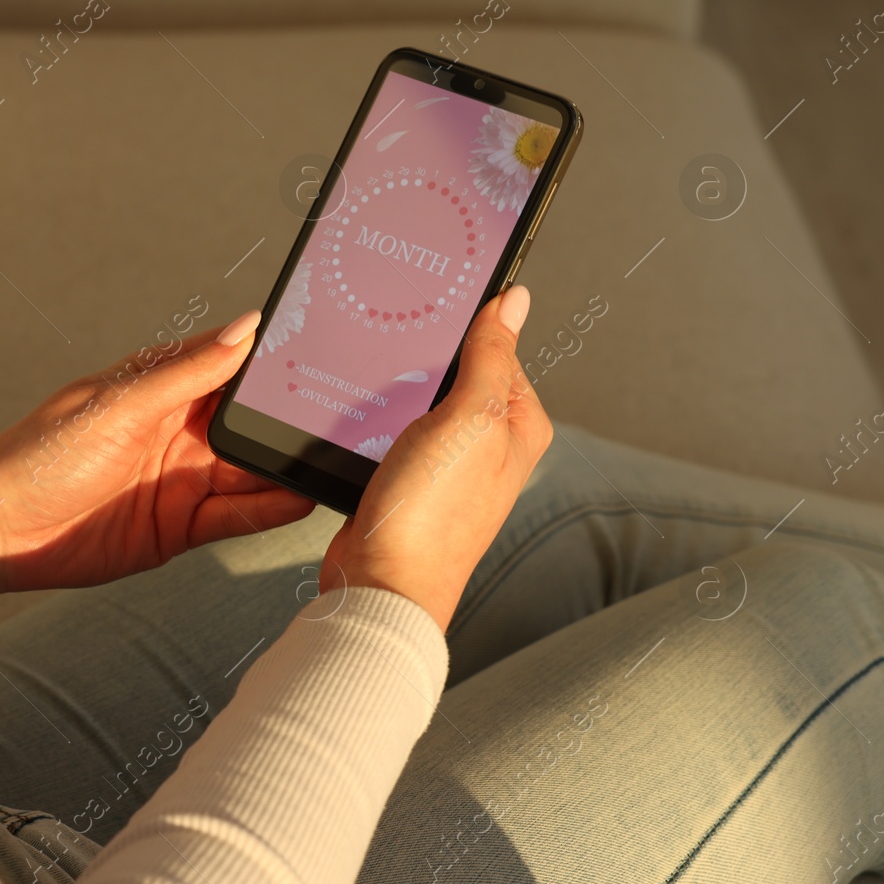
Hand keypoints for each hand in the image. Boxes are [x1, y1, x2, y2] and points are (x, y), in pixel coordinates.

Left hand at [0, 312, 315, 596]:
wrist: (0, 528)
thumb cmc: (42, 453)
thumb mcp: (119, 404)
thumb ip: (187, 371)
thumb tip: (245, 327)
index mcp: (164, 388)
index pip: (234, 367)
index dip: (277, 361)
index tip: (326, 351)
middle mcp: (181, 431)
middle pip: (253, 422)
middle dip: (293, 419)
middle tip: (346, 415)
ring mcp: (184, 479)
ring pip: (253, 469)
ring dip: (289, 465)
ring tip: (336, 458)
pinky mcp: (181, 525)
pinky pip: (238, 515)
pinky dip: (271, 509)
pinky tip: (303, 498)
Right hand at [319, 285, 552, 630]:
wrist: (382, 583)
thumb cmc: (431, 515)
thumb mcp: (468, 419)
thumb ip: (491, 356)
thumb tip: (513, 300)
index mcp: (520, 426)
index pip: (498, 349)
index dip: (464, 329)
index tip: (430, 315)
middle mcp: (492, 446)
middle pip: (456, 374)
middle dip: (424, 365)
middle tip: (397, 361)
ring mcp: (452, 466)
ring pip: (421, 402)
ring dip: (395, 395)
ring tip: (379, 400)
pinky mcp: (413, 481)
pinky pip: (395, 432)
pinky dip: (378, 423)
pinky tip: (363, 425)